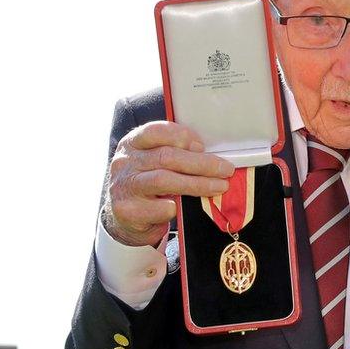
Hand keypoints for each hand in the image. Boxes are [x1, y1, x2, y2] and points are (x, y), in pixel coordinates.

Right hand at [104, 121, 234, 246]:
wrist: (125, 218)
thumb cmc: (149, 185)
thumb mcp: (156, 163)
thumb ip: (177, 156)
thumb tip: (215, 158)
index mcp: (133, 143)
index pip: (155, 131)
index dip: (182, 136)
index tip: (202, 146)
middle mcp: (125, 162)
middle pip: (166, 156)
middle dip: (201, 163)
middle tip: (225, 169)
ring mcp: (124, 186)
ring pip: (164, 180)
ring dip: (197, 183)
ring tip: (219, 186)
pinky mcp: (127, 211)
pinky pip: (159, 207)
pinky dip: (176, 207)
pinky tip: (184, 207)